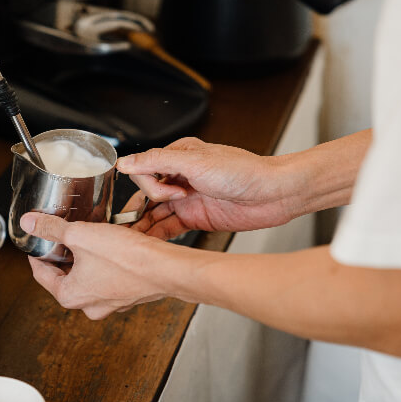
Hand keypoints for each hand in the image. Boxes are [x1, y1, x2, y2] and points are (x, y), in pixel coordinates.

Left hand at [22, 212, 180, 319]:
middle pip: (65, 275)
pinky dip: (105, 262)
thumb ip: (51, 228)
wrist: (166, 268)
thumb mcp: (80, 235)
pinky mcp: (127, 294)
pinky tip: (111, 244)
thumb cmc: (127, 258)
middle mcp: (89, 305)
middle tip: (63, 234)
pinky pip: (108, 276)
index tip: (37, 241)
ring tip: (87, 236)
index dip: (37, 253)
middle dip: (64, 253)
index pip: (41, 274)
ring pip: (88, 275)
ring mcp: (110, 302)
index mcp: (70, 296)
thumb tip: (29, 223)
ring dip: (86, 256)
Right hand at [117, 137, 299, 238]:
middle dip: (140, 210)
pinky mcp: (196, 218)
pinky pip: (169, 228)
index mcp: (177, 156)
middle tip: (133, 227)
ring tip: (132, 243)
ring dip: (144, 227)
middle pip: (146, 194)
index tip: (171, 195)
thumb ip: (157, 161)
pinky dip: (158, 236)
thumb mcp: (195, 162)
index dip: (152, 187)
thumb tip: (124, 162)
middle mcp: (180, 176)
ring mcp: (187, 198)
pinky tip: (149, 245)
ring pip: (155, 213)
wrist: (276, 194)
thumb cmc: (244, 172)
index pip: (144, 171)